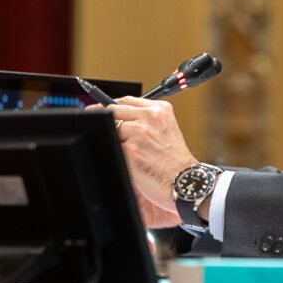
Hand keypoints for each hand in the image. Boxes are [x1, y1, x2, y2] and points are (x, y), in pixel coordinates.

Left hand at [107, 96, 196, 222]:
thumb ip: (147, 121)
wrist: (186, 182)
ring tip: (121, 148)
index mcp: (160, 109)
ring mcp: (139, 132)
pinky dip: (112, 150)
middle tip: (95, 124)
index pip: (127, 100)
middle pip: (114, 109)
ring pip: (110, 126)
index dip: (111, 105)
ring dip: (111, 136)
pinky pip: (111, 144)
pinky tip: (122, 158)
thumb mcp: (167, 130)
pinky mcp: (130, 150)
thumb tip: (120, 118)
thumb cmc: (176, 162)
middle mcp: (150, 117)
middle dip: (103, 117)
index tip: (101, 109)